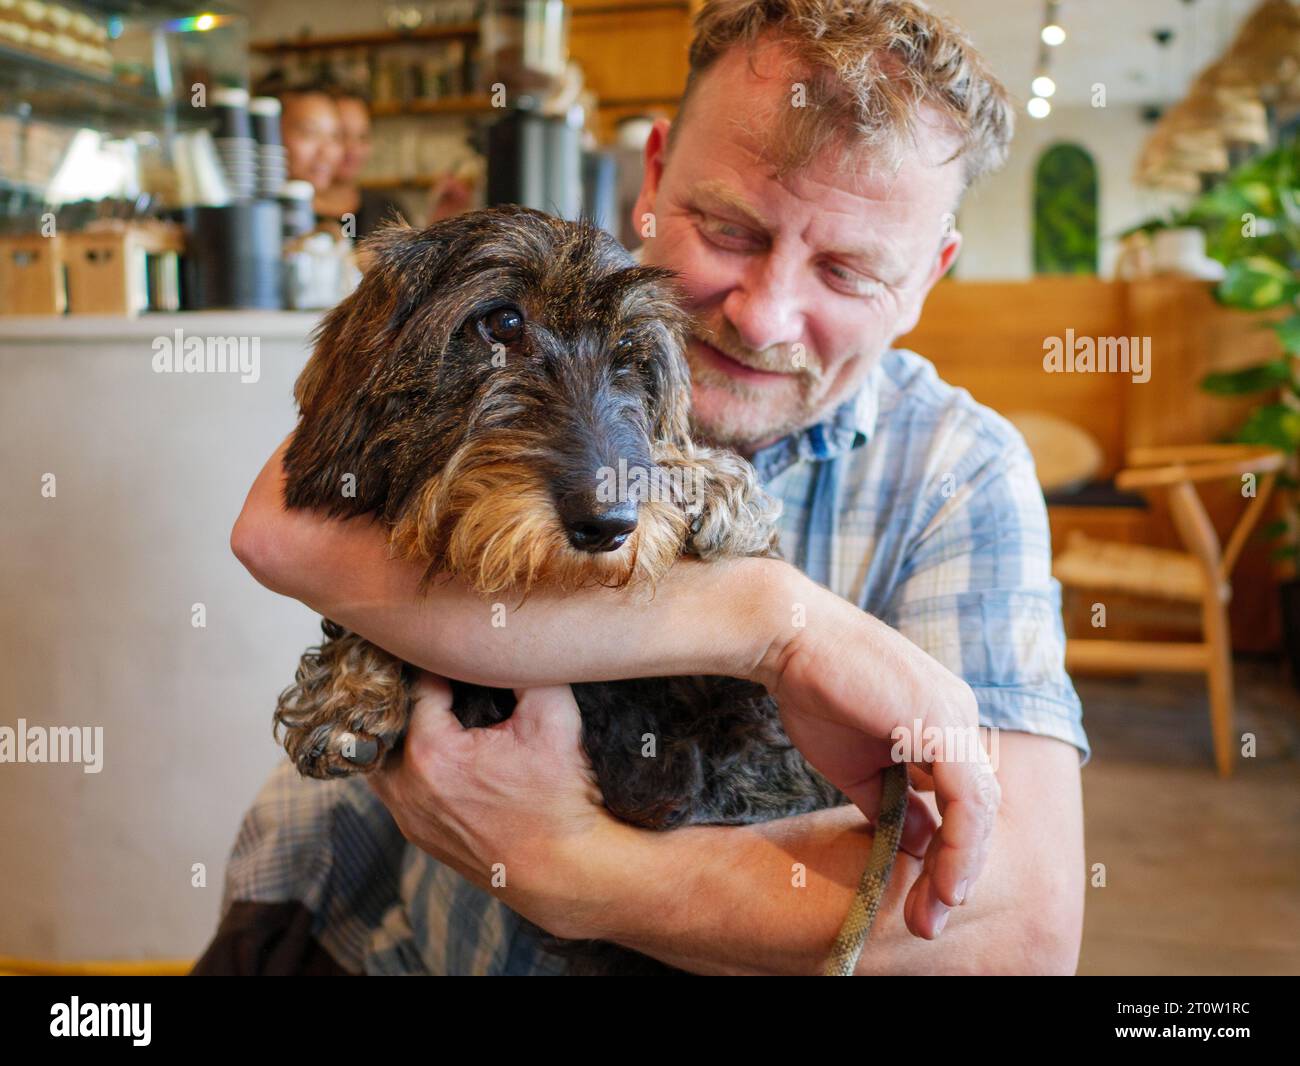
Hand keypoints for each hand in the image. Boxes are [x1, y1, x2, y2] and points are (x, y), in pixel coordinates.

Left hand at [366, 672, 616, 937]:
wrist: (564, 868)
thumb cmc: (559, 799)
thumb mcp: (552, 717)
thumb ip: (524, 670)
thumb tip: (506, 640)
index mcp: (431, 754)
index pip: (416, 687)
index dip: (436, 663)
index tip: (450, 649)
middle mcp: (407, 788)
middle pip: (386, 722)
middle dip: (407, 696)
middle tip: (432, 673)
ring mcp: (408, 815)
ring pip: (382, 757)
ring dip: (402, 732)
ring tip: (430, 709)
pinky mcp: (418, 833)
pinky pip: (395, 787)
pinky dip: (407, 764)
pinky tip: (436, 749)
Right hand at [756, 579, 999, 941]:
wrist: (788, 638)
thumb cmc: (814, 689)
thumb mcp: (857, 764)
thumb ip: (891, 803)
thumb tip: (918, 846)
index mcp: (944, 724)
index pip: (962, 802)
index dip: (949, 856)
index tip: (925, 903)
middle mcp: (961, 718)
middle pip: (977, 811)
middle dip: (956, 872)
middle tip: (929, 922)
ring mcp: (957, 716)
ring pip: (979, 810)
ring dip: (959, 868)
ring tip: (935, 912)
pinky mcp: (944, 722)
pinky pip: (967, 799)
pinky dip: (960, 845)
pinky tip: (945, 881)